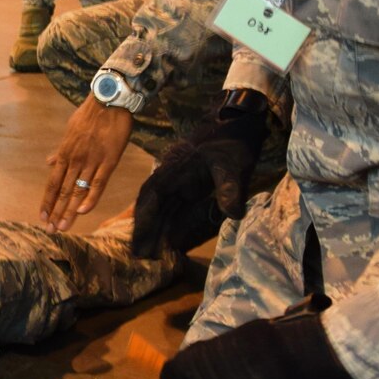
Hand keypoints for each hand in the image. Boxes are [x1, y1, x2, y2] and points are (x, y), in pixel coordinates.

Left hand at [42, 96, 135, 229]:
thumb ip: (60, 151)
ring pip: (78, 190)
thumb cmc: (90, 115)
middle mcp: (75, 159)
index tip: (42, 216)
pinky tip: (82, 211)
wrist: (109, 100)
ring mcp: (91, 161)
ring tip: (63, 227)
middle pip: (63, 191)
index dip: (47, 200)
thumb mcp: (69, 132)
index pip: (53, 183)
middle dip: (56, 212)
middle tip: (51, 231)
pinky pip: (98, 182)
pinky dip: (90, 197)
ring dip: (69, 210)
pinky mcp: (109, 160)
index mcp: (65, 153)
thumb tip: (48, 162)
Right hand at [129, 90, 269, 258]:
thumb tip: (233, 214)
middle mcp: (173, 176)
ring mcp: (181, 181)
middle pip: (152, 205)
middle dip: (145, 229)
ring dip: (156, 229)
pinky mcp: (190, 184)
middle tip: (139, 255)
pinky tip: (169, 238)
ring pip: (163, 207)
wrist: (238, 123)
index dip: (144, 219)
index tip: (139, 240)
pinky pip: (175, 206)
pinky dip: (170, 223)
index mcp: (176, 170)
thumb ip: (230, 189)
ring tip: (150, 253)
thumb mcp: (234, 165)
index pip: (153, 196)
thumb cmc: (233, 143)